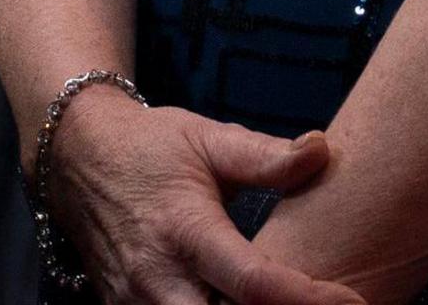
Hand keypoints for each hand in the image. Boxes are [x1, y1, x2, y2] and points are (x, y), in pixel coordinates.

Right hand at [44, 89, 366, 304]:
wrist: (74, 157)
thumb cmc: (148, 147)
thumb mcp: (205, 139)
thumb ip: (265, 155)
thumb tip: (321, 150)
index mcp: (184, 229)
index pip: (254, 283)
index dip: (309, 300)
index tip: (353, 300)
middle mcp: (157, 276)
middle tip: (318, 304)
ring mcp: (136, 302)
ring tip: (285, 301)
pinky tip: (242, 304)